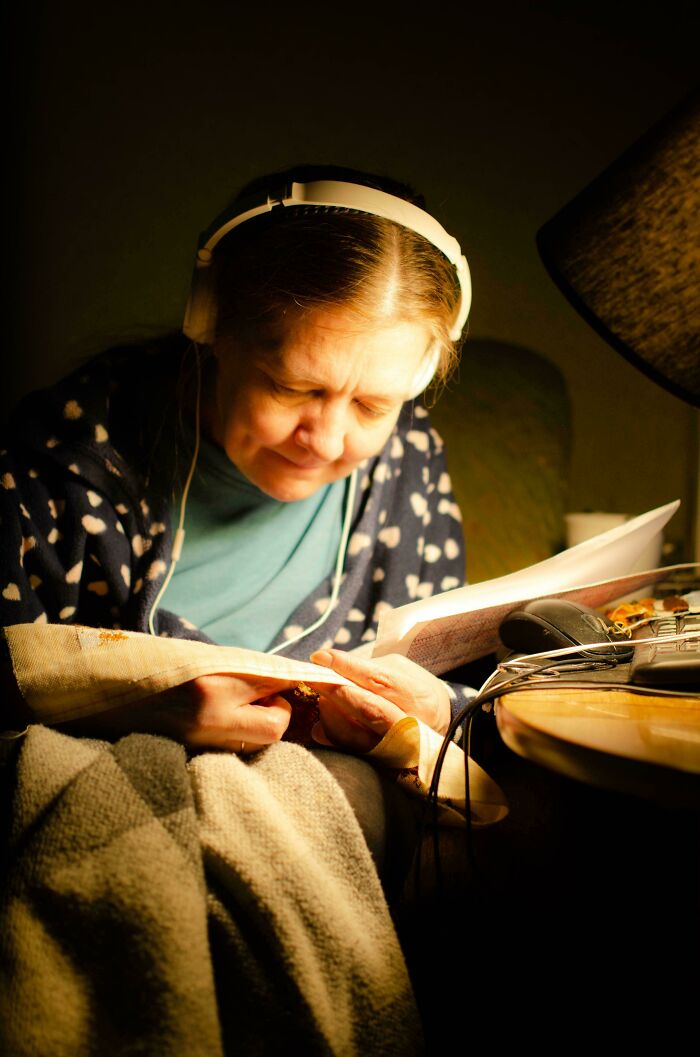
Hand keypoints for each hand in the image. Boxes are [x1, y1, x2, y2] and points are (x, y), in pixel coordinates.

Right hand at [55, 673, 295, 752]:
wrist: (93, 696)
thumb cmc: (145, 666)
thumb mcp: (193, 655)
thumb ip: (235, 665)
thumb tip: (276, 674)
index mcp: (213, 680)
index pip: (275, 679)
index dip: (295, 678)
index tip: (311, 678)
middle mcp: (212, 714)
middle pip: (278, 725)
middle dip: (280, 712)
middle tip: (263, 698)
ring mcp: (201, 740)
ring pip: (259, 742)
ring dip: (260, 725)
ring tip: (238, 709)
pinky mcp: (191, 755)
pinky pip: (234, 750)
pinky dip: (239, 737)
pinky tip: (222, 723)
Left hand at [307, 649, 450, 753]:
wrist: (438, 724)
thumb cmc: (412, 689)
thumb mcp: (399, 670)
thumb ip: (366, 669)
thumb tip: (327, 665)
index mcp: (418, 696)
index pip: (380, 681)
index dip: (348, 668)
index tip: (320, 657)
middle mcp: (410, 726)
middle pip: (368, 710)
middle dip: (335, 691)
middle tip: (312, 677)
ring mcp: (395, 749)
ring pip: (355, 735)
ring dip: (330, 714)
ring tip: (321, 698)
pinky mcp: (379, 764)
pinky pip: (348, 751)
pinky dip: (330, 735)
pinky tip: (321, 723)